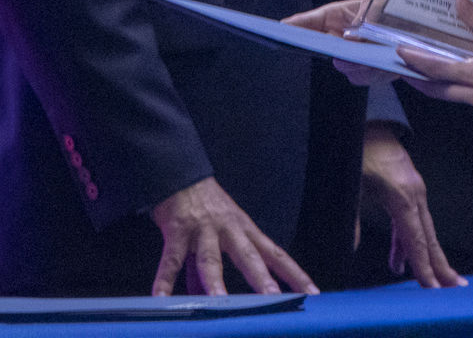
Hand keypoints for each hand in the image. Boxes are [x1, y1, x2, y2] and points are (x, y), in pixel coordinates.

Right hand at [149, 177, 317, 296]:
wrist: (180, 172)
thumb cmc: (203, 205)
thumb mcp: (216, 234)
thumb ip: (210, 270)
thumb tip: (206, 298)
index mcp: (245, 231)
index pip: (276, 254)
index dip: (294, 274)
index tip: (312, 293)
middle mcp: (229, 230)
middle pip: (250, 257)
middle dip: (262, 279)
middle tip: (275, 298)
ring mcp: (203, 229)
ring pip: (211, 258)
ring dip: (215, 280)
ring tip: (220, 301)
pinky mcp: (177, 229)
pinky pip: (171, 259)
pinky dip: (164, 279)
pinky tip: (160, 297)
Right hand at [284, 0, 397, 86]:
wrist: (423, 32)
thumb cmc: (398, 11)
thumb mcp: (384, 5)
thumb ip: (368, 17)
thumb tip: (351, 39)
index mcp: (341, 15)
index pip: (313, 20)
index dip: (297, 25)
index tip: (282, 29)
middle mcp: (343, 37)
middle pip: (323, 47)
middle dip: (330, 52)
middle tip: (341, 56)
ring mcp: (354, 55)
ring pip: (345, 67)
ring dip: (358, 66)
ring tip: (373, 61)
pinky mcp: (369, 71)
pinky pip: (364, 77)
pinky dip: (375, 73)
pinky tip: (387, 66)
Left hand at [361, 125, 464, 287]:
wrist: (368, 121)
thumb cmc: (358, 150)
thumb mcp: (350, 184)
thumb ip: (351, 219)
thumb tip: (352, 248)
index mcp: (402, 197)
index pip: (416, 240)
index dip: (424, 267)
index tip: (433, 288)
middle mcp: (415, 195)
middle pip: (430, 238)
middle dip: (441, 265)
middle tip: (455, 290)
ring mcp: (415, 190)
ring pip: (425, 230)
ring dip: (429, 256)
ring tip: (435, 281)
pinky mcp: (410, 187)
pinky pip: (414, 220)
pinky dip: (410, 241)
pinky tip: (400, 261)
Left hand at [399, 0, 472, 116]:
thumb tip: (458, 2)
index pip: (437, 71)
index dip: (416, 63)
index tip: (398, 54)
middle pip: (441, 91)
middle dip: (422, 80)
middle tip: (406, 67)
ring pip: (458, 96)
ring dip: (443, 84)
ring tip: (433, 67)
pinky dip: (464, 86)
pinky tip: (468, 73)